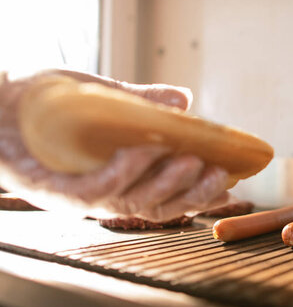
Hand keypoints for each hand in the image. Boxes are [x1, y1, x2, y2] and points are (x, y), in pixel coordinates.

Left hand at [0, 69, 229, 220]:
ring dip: (165, 186)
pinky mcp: (53, 193)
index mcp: (122, 179)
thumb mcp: (104, 99)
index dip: (201, 194)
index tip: (232, 182)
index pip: (169, 195)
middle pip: (158, 208)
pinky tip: (140, 152)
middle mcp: (106, 195)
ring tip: (191, 161)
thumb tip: (184, 100)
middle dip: (193, 195)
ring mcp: (80, 198)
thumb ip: (142, 103)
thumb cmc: (47, 104)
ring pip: (133, 204)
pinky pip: (95, 191)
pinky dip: (122, 174)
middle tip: (219, 173)